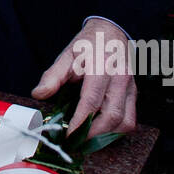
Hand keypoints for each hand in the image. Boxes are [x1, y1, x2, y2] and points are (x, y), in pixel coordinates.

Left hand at [32, 18, 137, 138]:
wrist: (110, 32)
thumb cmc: (87, 45)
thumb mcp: (66, 55)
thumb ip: (53, 76)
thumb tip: (39, 94)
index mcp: (101, 66)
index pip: (92, 100)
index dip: (80, 121)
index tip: (68, 135)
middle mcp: (120, 77)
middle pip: (111, 115)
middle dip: (93, 134)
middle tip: (75, 142)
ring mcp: (131, 86)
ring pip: (124, 121)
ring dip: (106, 135)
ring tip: (86, 139)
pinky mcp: (135, 94)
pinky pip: (130, 120)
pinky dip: (116, 130)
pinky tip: (100, 131)